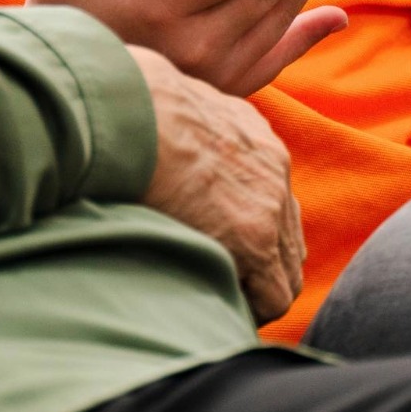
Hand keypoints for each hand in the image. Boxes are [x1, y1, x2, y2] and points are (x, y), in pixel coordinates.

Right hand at [131, 45, 305, 322]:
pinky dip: (251, 309)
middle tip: (220, 287)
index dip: (246, 231)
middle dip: (259, 267)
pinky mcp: (254, 237)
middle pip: (286, 236)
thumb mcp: (164, 100)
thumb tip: (145, 136)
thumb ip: (176, 125)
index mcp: (248, 133)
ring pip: (286, 271)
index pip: (268, 195)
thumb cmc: (124, 103)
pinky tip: (216, 310)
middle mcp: (271, 165)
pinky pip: (274, 295)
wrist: (127, 109)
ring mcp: (269, 203)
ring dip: (256, 290)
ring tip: (216, 304)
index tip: (214, 248)